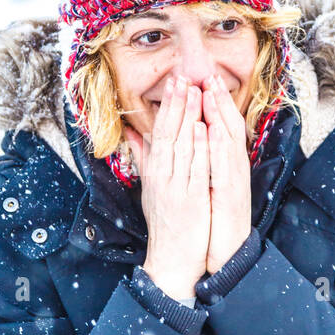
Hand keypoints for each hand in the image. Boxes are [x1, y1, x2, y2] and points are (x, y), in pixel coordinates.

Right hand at [122, 73, 210, 298]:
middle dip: (177, 103)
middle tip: (183, 76)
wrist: (171, 258)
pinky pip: (195, 168)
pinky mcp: (192, 199)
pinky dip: (198, 147)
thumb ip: (144, 160)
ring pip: (182, 146)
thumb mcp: (150, 189)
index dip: (167, 106)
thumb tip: (132, 135)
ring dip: (188, 117)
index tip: (173, 82)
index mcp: (154, 172)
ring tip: (195, 92)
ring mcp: (177, 187)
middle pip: (169, 133)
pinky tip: (202, 128)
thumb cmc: (164, 223)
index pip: (159, 132)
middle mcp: (163, 177)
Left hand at [201, 72, 251, 274]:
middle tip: (208, 74)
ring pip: (227, 140)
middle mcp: (232, 167)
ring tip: (209, 91)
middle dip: (217, 99)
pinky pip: (223, 166)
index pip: (218, 126)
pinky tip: (210, 129)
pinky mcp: (230, 193)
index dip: (211, 103)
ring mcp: (233, 178)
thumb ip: (185, 162)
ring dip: (219, 115)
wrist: (224, 251)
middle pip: (227, 126)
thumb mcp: (197, 186)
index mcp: (223, 163)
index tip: (200, 80)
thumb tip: (169, 141)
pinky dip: (217, 146)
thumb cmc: (210, 219)